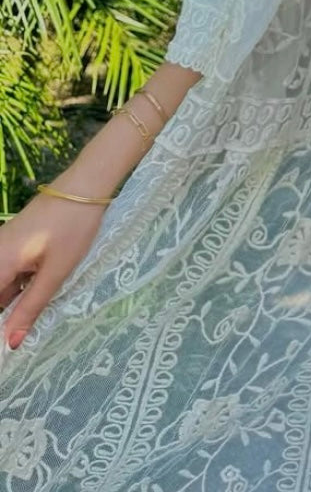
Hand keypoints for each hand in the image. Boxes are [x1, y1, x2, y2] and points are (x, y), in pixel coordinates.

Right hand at [0, 190, 107, 349]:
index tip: (9, 340)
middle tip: (25, 328)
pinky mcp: (14, 240)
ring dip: (13, 300)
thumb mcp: (55, 272)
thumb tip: (10, 343)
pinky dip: (18, 284)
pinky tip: (38, 286)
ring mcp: (3, 244)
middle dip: (7, 312)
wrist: (85, 185)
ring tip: (36, 309)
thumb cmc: (73, 227)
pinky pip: (7, 270)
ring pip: (1, 283)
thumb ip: (30, 307)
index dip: (0, 323)